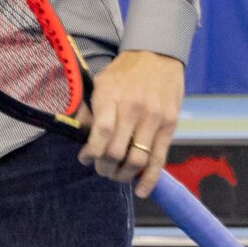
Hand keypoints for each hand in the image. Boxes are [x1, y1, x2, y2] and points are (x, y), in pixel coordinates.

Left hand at [81, 49, 183, 197]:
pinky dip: (150, 178)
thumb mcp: (101, 83)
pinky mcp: (170, 125)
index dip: (91, 153)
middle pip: (117, 152)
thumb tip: (77, 134)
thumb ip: (89, 109)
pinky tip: (140, 190)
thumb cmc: (124, 73)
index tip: (85, 159)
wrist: (157, 56)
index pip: (100, 134)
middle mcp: (134, 109)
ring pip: (137, 159)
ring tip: (116, 175)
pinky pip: (159, 159)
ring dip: (123, 174)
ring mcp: (154, 118)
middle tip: (101, 169)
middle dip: (105, 167)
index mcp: (113, 97)